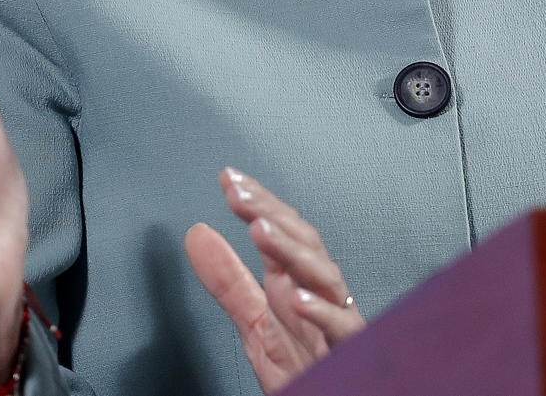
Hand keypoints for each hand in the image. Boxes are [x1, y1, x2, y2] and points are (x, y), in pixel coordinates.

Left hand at [184, 167, 365, 391]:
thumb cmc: (303, 366)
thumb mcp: (254, 321)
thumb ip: (227, 280)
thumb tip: (197, 236)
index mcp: (296, 284)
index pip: (282, 232)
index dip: (258, 203)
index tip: (230, 179)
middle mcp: (319, 295)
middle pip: (305, 244)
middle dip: (273, 216)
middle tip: (240, 195)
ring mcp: (337, 320)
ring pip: (325, 276)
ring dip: (294, 251)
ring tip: (261, 230)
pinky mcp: (348, 351)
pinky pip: (341, 328)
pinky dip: (321, 311)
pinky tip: (297, 297)